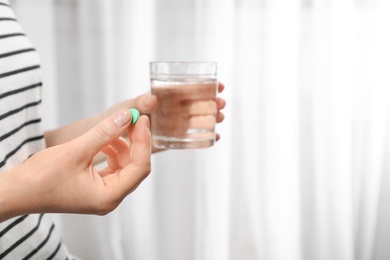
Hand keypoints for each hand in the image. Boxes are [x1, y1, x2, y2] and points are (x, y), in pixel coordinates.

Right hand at [0, 109, 150, 220]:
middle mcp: (109, 198)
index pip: (140, 168)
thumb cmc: (40, 179)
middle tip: (132, 119)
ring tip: (113, 128)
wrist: (17, 192)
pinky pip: (112, 167)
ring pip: (124, 165)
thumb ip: (105, 133)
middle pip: (135, 166)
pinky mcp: (95, 187)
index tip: (142, 121)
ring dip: (122, 145)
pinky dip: (112, 151)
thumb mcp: (76, 151)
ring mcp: (103, 194)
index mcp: (109, 196)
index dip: (144, 142)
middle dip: (135, 142)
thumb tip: (127, 116)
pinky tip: (104, 140)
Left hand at [102, 82, 225, 148]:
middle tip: (221, 103)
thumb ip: (137, 104)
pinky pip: (186, 140)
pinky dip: (201, 138)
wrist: (106, 140)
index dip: (202, 87)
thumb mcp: (124, 108)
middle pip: (193, 105)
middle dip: (209, 103)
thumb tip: (152, 99)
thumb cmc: (113, 118)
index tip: (217, 85)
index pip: (185, 90)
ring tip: (221, 118)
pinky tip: (215, 137)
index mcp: (159, 99)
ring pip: (193, 121)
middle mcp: (167, 112)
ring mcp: (168, 127)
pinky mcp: (167, 142)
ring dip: (209, 119)